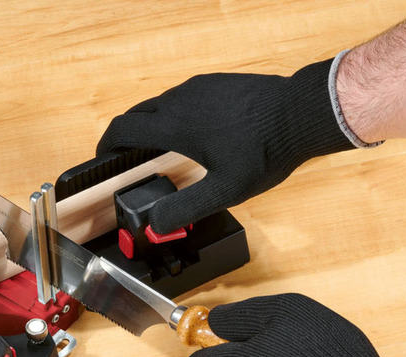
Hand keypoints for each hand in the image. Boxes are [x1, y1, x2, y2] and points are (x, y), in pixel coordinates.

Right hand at [97, 60, 353, 232]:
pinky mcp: (215, 82)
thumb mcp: (224, 190)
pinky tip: (192, 134)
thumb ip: (185, 208)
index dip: (106, 145)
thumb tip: (154, 226)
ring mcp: (199, 86)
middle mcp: (181, 99)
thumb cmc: (266, 150)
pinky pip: (182, 97)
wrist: (301, 112)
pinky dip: (173, 116)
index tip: (103, 159)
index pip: (122, 129)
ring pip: (160, 104)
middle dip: (127, 137)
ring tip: (160, 151)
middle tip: (129, 160)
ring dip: (151, 126)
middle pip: (137, 114)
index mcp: (174, 124)